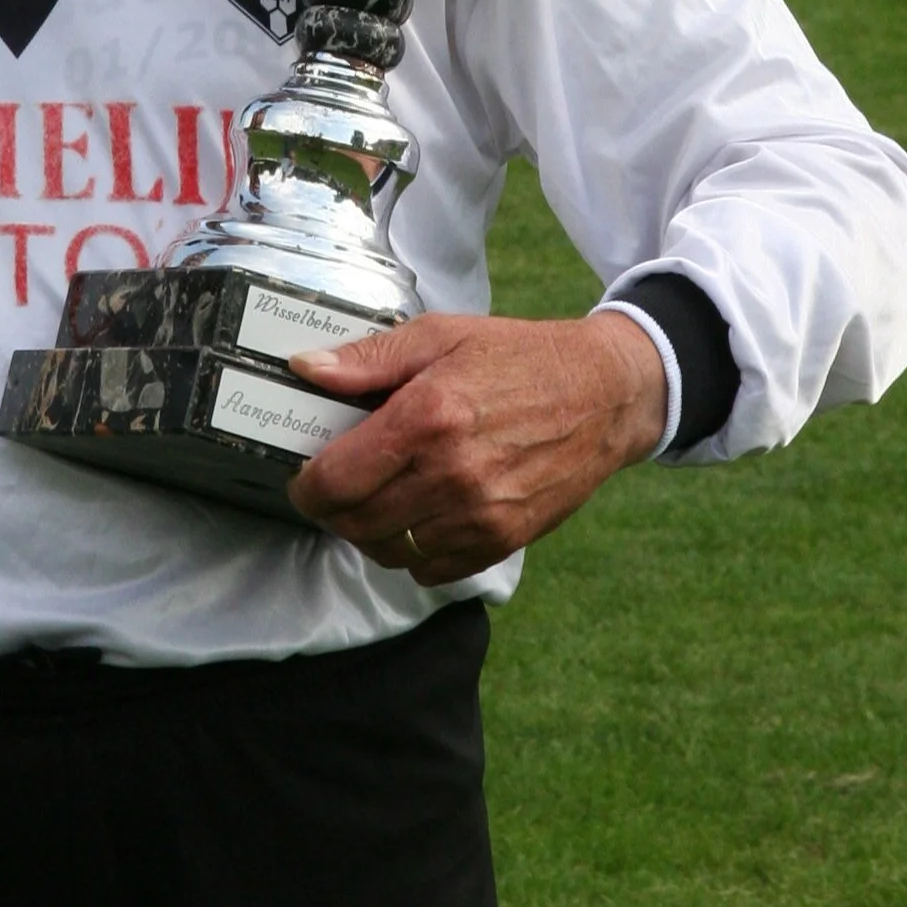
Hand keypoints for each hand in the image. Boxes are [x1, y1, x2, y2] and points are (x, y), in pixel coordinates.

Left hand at [286, 312, 669, 585]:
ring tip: (377, 500)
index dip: (306, 487)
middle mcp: (451, 474)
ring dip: (370, 533)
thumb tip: (305, 370)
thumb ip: (368, 359)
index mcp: (427, 418)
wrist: (603, 394)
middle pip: (356, 522)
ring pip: (389, 551)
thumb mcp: (439, 336)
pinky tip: (418, 517)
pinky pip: (431, 570)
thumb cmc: (516, 357)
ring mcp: (480, 514)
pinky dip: (412, 552)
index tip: (303, 478)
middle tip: (336, 489)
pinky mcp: (504, 540)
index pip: (336, 480)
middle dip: (333, 511)